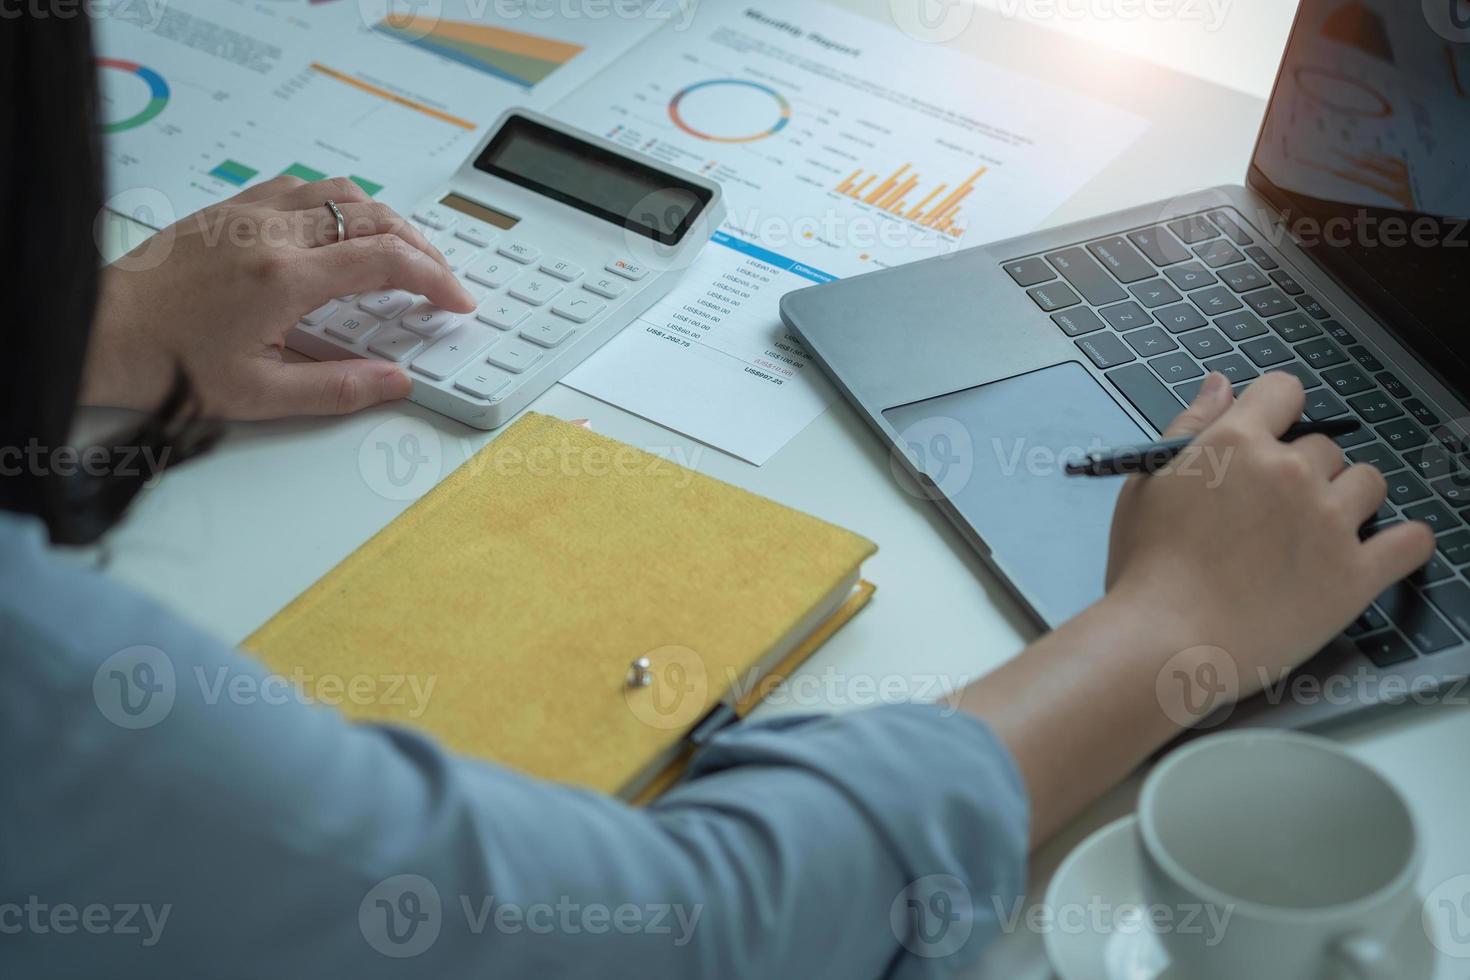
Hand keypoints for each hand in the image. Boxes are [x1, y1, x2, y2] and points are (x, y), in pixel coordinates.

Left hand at [82, 176, 477, 418]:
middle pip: (375, 219)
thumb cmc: (167, 364)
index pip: (387, 263)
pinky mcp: (229, 208)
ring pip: (341, 192)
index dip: (435, 280)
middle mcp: (271, 234)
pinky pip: (300, 186)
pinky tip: (340, 227)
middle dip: (422, 249)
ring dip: (383, 219)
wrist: (101, 331)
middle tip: (440, 280)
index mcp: (285, 279)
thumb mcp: (261, 395)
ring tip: (401, 251)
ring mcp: (249, 213)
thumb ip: (339, 388)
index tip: (455, 300)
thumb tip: (395, 382)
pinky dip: (336, 202)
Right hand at [956, 371, 1435, 846]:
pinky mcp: (1355, 575)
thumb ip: (1189, 427)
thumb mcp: (1147, 485)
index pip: (1284, 392)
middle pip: (1325, 447)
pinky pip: (1411, 542)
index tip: (1269, 439)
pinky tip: (1385, 548)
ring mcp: (1329, 523)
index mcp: (1237, 443)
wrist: (1163, 642)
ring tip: (1316, 535)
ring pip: (1369, 484)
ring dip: (1348, 500)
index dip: (1277, 413)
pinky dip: (1405, 542)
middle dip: (1303, 471)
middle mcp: (1290, 472)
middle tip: (1271, 514)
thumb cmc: (1144, 568)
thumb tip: (1222, 385)